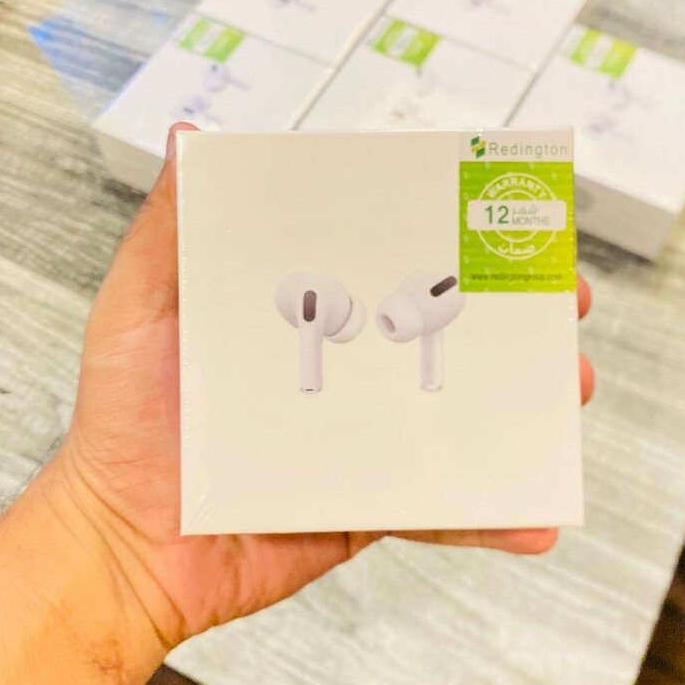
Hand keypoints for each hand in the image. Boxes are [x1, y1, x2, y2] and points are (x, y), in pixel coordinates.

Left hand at [55, 125, 593, 654]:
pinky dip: (488, 516)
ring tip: (562, 389)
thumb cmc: (122, 423)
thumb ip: (168, 230)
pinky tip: (533, 516)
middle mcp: (340, 371)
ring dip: (519, 404)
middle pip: (437, 331)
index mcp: (298, 315)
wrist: (122, 547)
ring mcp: (359, 441)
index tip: (497, 219)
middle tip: (557, 301)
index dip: (444, 238)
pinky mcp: (366, 507)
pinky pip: (437, 509)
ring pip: (456, 415)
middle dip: (508, 315)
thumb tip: (191, 138)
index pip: (382, 260)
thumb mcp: (138, 308)